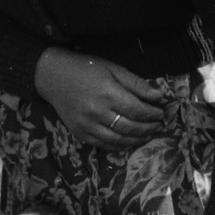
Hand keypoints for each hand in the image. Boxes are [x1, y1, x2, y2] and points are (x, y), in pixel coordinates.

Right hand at [34, 48, 166, 149]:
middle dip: (149, 128)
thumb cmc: (86, 69)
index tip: (161, 113)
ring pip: (119, 140)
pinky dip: (120, 145)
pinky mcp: (80, 133)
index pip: (137, 110)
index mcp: (107, 93)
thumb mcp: (113, 69)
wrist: (53, 77)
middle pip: (131, 127)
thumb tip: (159, 97)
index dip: (152, 114)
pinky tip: (129, 141)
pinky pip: (104, 145)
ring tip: (148, 135)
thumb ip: (136, 84)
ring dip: (137, 139)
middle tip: (158, 125)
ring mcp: (87, 125)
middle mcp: (97, 112)